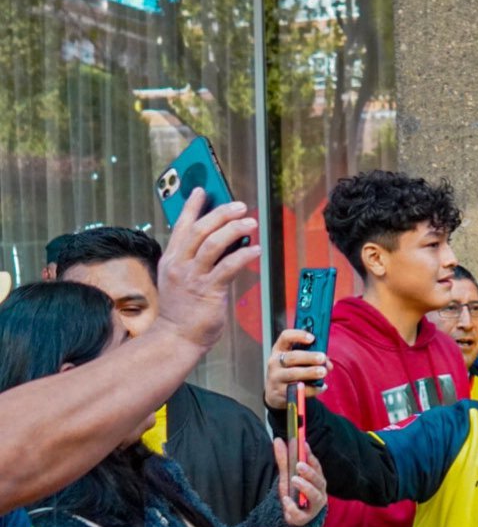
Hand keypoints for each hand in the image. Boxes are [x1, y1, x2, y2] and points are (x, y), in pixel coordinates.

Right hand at [154, 188, 259, 350]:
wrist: (176, 337)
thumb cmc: (183, 309)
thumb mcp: (180, 278)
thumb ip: (195, 259)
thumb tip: (221, 238)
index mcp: (172, 259)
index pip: (181, 225)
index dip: (192, 205)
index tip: (202, 189)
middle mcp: (180, 265)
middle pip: (199, 229)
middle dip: (221, 214)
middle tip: (239, 205)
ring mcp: (193, 278)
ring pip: (212, 244)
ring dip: (233, 229)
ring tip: (250, 222)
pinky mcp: (209, 292)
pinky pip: (228, 268)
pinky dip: (243, 256)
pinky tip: (255, 249)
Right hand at [264, 329, 331, 409]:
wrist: (275, 393)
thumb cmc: (290, 371)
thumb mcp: (297, 362)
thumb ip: (313, 359)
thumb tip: (327, 363)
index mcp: (280, 350)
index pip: (285, 337)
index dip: (299, 335)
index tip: (312, 338)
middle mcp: (275, 362)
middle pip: (292, 357)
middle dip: (309, 357)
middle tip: (322, 358)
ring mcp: (276, 377)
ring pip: (293, 374)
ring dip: (310, 372)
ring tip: (323, 372)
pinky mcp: (280, 392)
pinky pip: (297, 390)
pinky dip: (312, 389)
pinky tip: (322, 387)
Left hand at [273, 437, 326, 525]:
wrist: (293, 518)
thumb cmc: (295, 495)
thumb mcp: (287, 476)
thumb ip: (284, 460)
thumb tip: (278, 440)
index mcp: (317, 480)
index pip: (316, 466)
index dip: (310, 455)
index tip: (303, 445)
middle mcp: (319, 492)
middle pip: (319, 481)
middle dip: (310, 472)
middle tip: (299, 465)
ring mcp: (314, 506)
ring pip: (315, 496)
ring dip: (306, 487)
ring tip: (294, 480)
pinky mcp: (304, 519)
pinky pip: (301, 514)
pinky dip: (293, 507)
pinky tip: (286, 500)